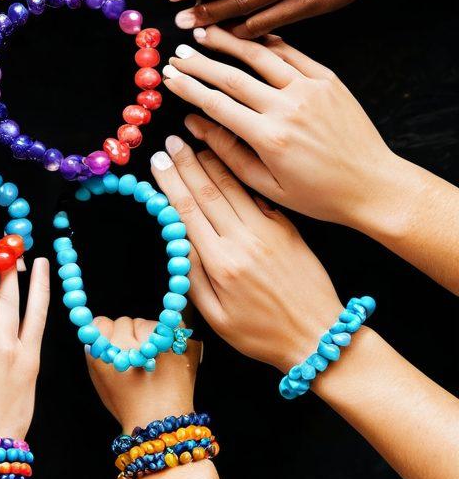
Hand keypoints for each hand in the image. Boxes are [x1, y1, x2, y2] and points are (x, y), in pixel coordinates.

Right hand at [86, 317, 200, 429]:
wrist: (159, 425)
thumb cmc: (129, 406)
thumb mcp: (101, 381)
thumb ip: (99, 353)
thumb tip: (105, 331)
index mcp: (101, 353)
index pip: (100, 323)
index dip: (109, 334)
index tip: (117, 345)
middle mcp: (124, 344)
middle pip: (126, 321)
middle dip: (132, 335)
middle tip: (139, 359)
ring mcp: (153, 342)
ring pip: (149, 323)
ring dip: (152, 336)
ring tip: (156, 362)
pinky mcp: (178, 344)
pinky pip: (174, 325)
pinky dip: (174, 336)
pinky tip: (170, 355)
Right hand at [149, 139, 342, 371]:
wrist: (321, 337)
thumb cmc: (264, 335)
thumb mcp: (217, 319)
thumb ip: (192, 279)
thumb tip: (176, 242)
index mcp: (222, 263)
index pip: (187, 211)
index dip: (170, 182)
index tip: (157, 160)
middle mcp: (244, 240)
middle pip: (207, 191)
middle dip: (186, 162)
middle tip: (171, 141)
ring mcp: (268, 231)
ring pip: (233, 187)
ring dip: (211, 161)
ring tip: (195, 141)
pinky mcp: (287, 229)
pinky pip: (257, 196)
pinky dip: (240, 175)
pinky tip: (229, 161)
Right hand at [161, 27, 398, 230]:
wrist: (375, 185)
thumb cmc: (320, 194)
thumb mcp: (267, 185)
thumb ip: (228, 152)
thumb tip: (194, 125)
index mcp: (269, 137)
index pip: (216, 104)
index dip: (188, 88)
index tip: (169, 77)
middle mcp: (288, 108)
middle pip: (232, 76)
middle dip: (199, 62)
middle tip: (178, 52)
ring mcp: (311, 90)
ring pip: (260, 56)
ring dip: (229, 42)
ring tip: (206, 32)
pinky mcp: (329, 82)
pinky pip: (292, 54)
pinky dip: (268, 42)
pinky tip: (250, 36)